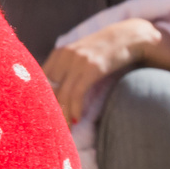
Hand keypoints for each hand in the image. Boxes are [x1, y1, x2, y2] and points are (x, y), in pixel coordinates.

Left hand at [45, 18, 169, 123]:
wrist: (131, 36)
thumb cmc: (106, 50)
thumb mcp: (82, 55)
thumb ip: (67, 68)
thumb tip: (55, 92)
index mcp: (58, 53)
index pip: (39, 81)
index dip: (38, 100)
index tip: (41, 118)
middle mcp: (64, 55)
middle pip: (47, 89)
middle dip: (47, 111)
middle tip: (49, 130)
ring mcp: (78, 60)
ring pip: (61, 93)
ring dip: (61, 116)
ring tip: (64, 132)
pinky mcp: (92, 67)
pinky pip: (77, 92)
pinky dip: (74, 108)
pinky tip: (76, 120)